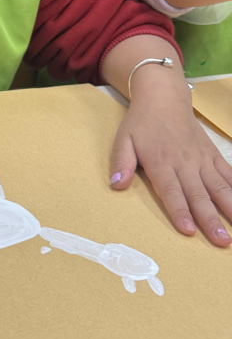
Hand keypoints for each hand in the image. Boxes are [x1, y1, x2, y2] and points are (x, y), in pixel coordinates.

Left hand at [111, 83, 231, 247]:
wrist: (164, 97)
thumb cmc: (141, 123)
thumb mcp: (123, 139)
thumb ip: (121, 162)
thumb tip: (117, 184)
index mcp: (161, 162)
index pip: (172, 191)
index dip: (180, 211)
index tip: (189, 230)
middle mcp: (185, 163)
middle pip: (199, 194)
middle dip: (210, 219)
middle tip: (222, 240)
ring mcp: (202, 159)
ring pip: (219, 186)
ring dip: (230, 208)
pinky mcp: (213, 154)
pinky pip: (229, 173)